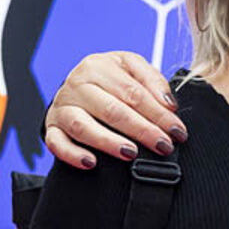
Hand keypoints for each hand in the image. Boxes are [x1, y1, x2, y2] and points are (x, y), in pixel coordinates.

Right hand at [43, 51, 183, 169]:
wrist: (77, 86)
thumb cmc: (110, 80)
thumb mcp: (132, 69)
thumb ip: (153, 81)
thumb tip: (168, 105)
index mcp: (99, 66)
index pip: (133, 92)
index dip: (158, 113)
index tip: (176, 130)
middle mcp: (78, 84)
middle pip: (112, 109)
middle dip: (142, 130)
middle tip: (162, 145)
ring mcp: (62, 106)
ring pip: (83, 126)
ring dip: (108, 142)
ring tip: (130, 153)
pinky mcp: (52, 126)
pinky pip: (56, 143)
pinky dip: (73, 154)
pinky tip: (91, 162)